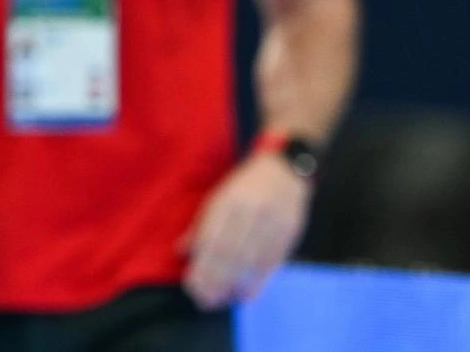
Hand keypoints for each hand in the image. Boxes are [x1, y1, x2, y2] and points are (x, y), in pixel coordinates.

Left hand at [180, 152, 312, 309]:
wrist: (285, 169)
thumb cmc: (245, 186)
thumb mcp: (218, 196)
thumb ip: (201, 224)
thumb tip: (180, 251)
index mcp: (229, 199)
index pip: (212, 238)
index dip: (201, 265)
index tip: (192, 286)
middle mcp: (250, 210)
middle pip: (229, 252)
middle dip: (215, 280)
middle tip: (205, 301)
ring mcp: (272, 221)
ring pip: (250, 259)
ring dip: (234, 284)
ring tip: (221, 301)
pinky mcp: (289, 231)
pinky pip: (272, 260)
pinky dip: (258, 282)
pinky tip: (246, 295)